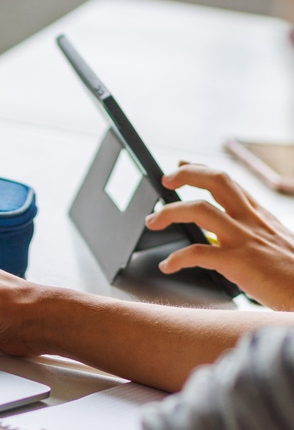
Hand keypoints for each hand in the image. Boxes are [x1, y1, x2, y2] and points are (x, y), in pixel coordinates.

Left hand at [145, 164, 293, 309]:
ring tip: (153, 221)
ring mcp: (245, 240)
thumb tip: (223, 237)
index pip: (229, 183)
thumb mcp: (277, 245)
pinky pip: (198, 253)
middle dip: (187, 175)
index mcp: (260, 217)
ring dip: (170, 212)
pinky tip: (168, 265)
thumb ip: (253, 236)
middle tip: (165, 180)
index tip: (181, 164)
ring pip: (200, 211)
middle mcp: (252, 222)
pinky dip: (177, 258)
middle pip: (217, 182)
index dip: (202, 170)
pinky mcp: (239, 263)